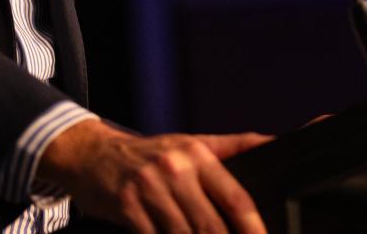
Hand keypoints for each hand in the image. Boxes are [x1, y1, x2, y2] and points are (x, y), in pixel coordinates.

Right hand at [37, 116, 271, 233]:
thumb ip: (234, 146)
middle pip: (212, 225)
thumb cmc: (150, 154)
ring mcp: (149, 188)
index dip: (254, 228)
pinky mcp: (127, 207)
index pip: (236, 198)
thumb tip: (274, 142)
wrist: (93, 153)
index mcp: (197, 155)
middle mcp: (174, 169)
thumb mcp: (192, 143)